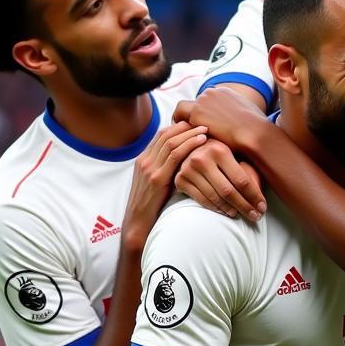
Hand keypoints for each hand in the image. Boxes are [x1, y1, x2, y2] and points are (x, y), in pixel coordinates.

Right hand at [121, 123, 207, 249]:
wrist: (138, 224)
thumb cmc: (152, 207)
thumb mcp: (158, 185)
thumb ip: (167, 171)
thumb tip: (187, 164)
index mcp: (144, 160)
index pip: (162, 135)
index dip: (179, 127)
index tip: (195, 124)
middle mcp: (144, 160)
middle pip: (166, 134)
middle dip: (185, 126)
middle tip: (203, 121)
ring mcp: (149, 168)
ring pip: (171, 141)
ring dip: (190, 133)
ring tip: (206, 129)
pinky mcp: (156, 178)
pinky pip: (174, 155)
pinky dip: (189, 144)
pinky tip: (202, 141)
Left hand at [173, 87, 265, 154]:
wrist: (253, 134)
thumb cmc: (256, 130)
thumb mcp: (251, 116)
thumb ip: (241, 115)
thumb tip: (245, 123)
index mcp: (223, 92)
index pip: (206, 99)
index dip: (202, 112)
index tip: (200, 125)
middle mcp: (211, 92)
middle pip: (193, 102)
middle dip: (190, 115)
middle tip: (185, 129)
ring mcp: (202, 101)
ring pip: (182, 108)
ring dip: (180, 119)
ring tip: (178, 134)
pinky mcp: (196, 113)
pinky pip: (180, 119)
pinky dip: (179, 128)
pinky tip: (180, 140)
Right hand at [175, 139, 265, 220]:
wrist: (191, 148)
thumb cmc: (220, 153)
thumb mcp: (235, 155)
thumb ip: (248, 172)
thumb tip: (260, 200)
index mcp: (219, 150)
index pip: (241, 180)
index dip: (254, 196)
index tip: (263, 207)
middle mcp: (201, 158)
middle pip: (228, 191)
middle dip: (245, 206)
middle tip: (255, 216)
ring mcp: (188, 169)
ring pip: (215, 198)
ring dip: (231, 209)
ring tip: (242, 214)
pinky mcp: (180, 180)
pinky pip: (202, 200)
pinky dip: (216, 208)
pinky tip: (226, 211)